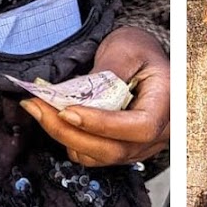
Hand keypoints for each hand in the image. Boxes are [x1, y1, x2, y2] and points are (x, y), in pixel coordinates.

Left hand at [19, 27, 169, 166]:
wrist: (141, 59)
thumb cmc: (138, 50)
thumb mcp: (125, 49)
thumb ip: (108, 72)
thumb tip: (78, 97)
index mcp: (168, 104)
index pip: (140, 127)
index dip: (103, 125)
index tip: (68, 112)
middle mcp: (160, 132)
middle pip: (116, 150)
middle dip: (71, 133)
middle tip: (39, 109)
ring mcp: (142, 146)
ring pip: (101, 157)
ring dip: (65, 138)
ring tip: (40, 109)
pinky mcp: (123, 150)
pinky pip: (94, 156)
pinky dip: (71, 141)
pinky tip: (55, 119)